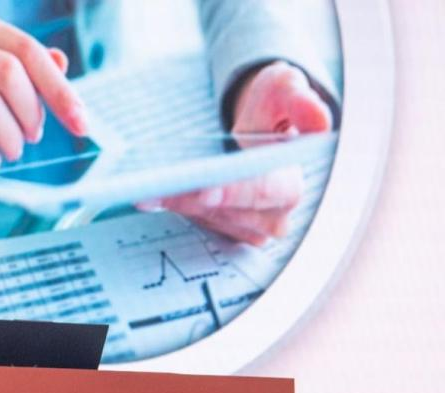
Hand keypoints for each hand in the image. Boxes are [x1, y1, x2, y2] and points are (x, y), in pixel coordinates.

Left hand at [156, 61, 332, 245]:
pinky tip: (151, 197)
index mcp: (290, 185)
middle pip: (225, 211)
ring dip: (176, 205)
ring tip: (144, 191)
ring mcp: (250, 229)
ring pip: (207, 219)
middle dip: (189, 199)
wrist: (258, 129)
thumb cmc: (271, 106)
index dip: (231, 191)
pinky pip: (198, 224)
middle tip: (150, 191)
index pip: (260, 193)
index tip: (204, 189)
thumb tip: (319, 120)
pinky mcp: (227, 232)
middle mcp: (274, 216)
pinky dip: (175, 209)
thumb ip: (298, 100)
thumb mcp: (284, 89)